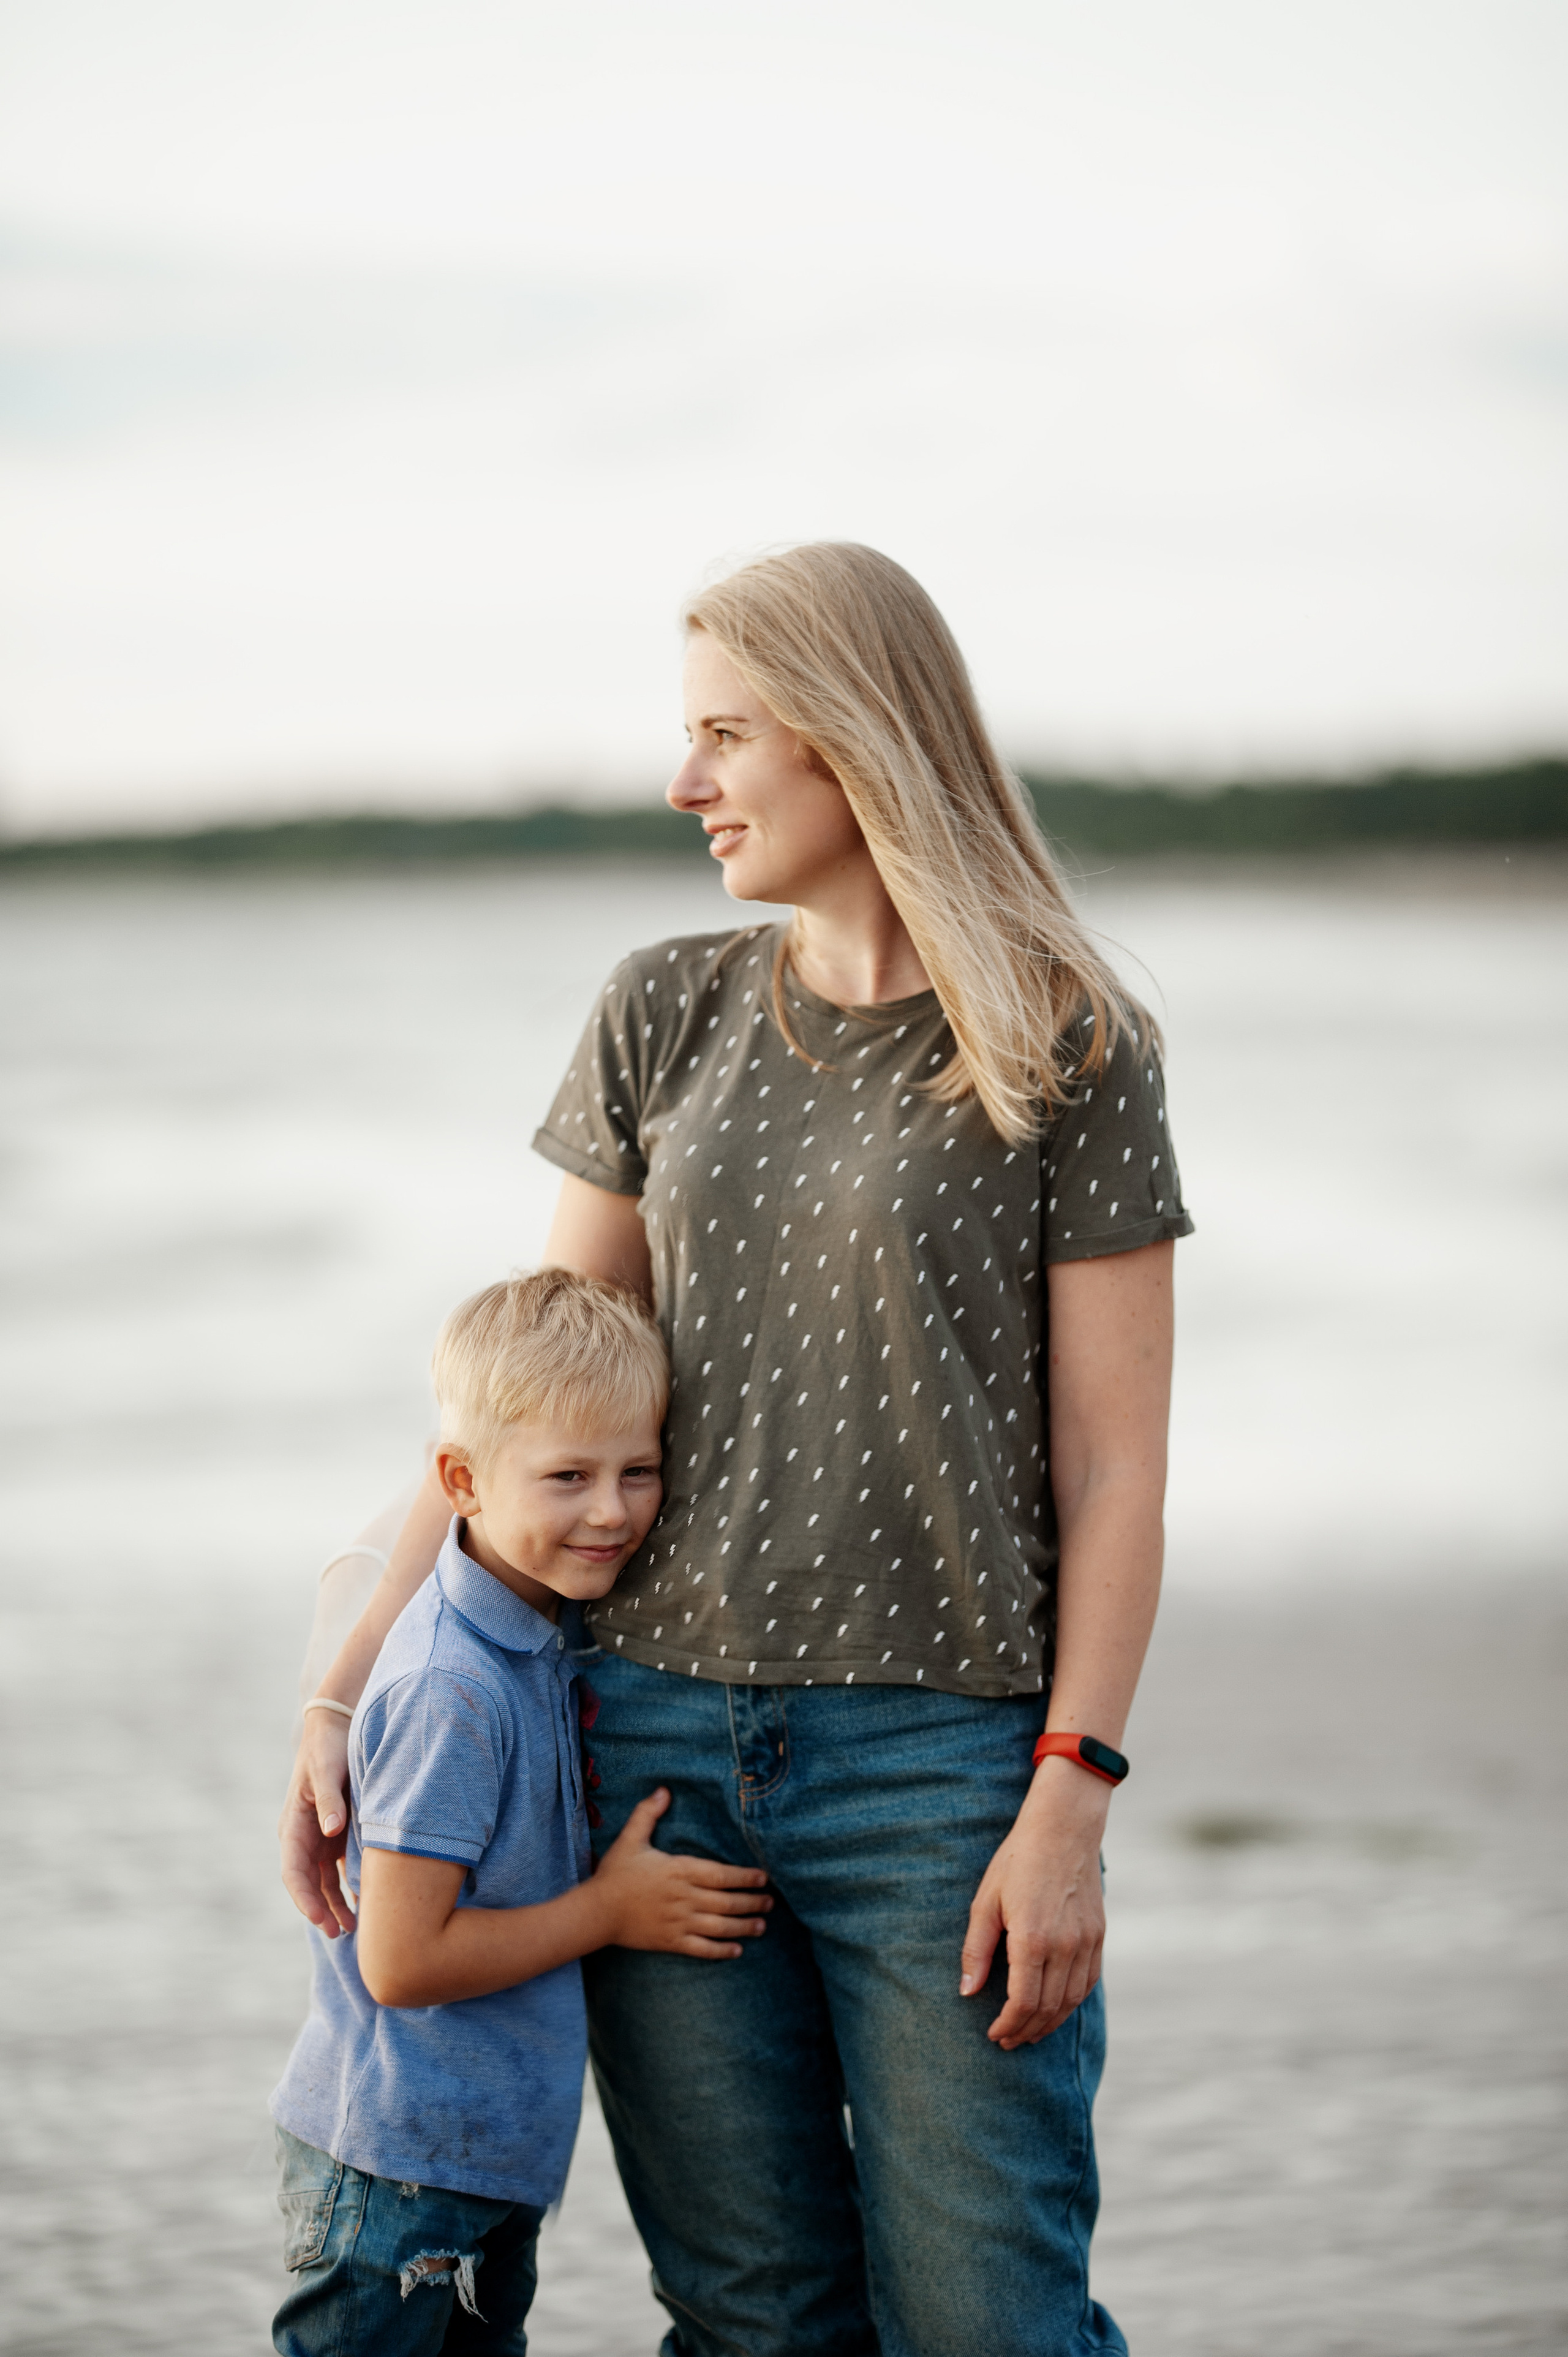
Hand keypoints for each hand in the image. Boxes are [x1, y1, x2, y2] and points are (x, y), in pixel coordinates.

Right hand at [279, 1713, 354, 1937]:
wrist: (339, 1722)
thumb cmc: (330, 1745)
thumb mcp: (327, 1769)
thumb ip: (328, 1799)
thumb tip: (331, 1829)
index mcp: (295, 1823)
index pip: (294, 1871)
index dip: (305, 1898)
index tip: (320, 1919)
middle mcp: (305, 1834)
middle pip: (309, 1882)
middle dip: (321, 1910)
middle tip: (341, 1934)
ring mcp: (320, 1835)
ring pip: (324, 1880)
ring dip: (335, 1904)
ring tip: (352, 1929)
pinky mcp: (337, 1832)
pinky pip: (339, 1868)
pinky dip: (349, 1886)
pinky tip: (365, 1903)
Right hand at [594, 1789, 771, 1957]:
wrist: (597, 1912)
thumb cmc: (615, 1874)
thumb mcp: (630, 1839)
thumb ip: (648, 1813)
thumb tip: (664, 1790)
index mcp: (679, 1871)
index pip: (721, 1875)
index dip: (745, 1877)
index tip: (763, 1877)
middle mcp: (684, 1898)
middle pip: (727, 1901)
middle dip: (752, 1902)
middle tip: (771, 1903)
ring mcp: (678, 1922)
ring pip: (719, 1926)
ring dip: (744, 1926)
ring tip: (762, 1925)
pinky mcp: (671, 1942)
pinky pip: (702, 1949)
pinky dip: (721, 1950)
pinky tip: (737, 1950)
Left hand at [959, 1757, 1108, 2048]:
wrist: (1063, 1829)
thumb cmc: (1017, 1862)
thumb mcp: (985, 1902)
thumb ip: (976, 1951)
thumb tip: (967, 1992)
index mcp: (1032, 1939)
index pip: (1023, 2003)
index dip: (1007, 2025)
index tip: (993, 2034)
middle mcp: (1064, 1946)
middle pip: (1047, 2009)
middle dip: (1025, 2031)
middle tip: (1007, 2040)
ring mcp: (1086, 1942)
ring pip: (1070, 2001)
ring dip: (1049, 2023)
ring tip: (1029, 2032)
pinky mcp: (1099, 1935)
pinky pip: (1088, 1982)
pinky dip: (1070, 2003)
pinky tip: (1055, 2008)